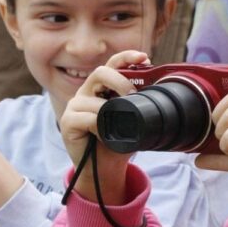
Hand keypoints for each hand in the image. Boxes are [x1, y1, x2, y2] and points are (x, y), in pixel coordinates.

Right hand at [59, 50, 149, 203]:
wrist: (104, 168)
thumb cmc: (118, 141)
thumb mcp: (133, 121)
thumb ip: (140, 106)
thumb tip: (160, 96)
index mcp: (102, 88)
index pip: (112, 65)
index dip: (126, 57)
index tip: (144, 58)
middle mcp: (87, 92)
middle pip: (100, 72)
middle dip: (120, 81)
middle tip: (133, 95)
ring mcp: (75, 106)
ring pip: (94, 99)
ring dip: (110, 113)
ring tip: (118, 126)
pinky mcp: (67, 121)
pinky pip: (87, 118)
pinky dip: (99, 127)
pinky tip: (104, 136)